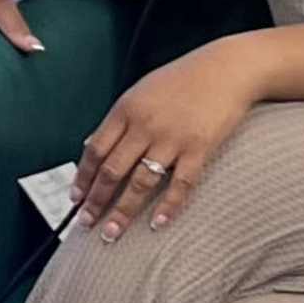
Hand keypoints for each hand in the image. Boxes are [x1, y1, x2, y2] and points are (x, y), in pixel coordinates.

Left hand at [70, 44, 261, 236]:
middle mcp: (145, 125)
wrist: (228, 68)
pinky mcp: (199, 148)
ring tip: (111, 234)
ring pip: (140, 183)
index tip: (75, 199)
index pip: (95, 151)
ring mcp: (172, 138)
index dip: (83, 178)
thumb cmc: (183, 79)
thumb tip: (91, 147)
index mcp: (126, 110)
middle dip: (96, 201)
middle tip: (85, 223)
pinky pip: (181, 184)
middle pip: (112, 171)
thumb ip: (118, 121)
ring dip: (123, 212)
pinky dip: (168, 206)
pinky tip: (157, 224)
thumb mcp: (141, 92)